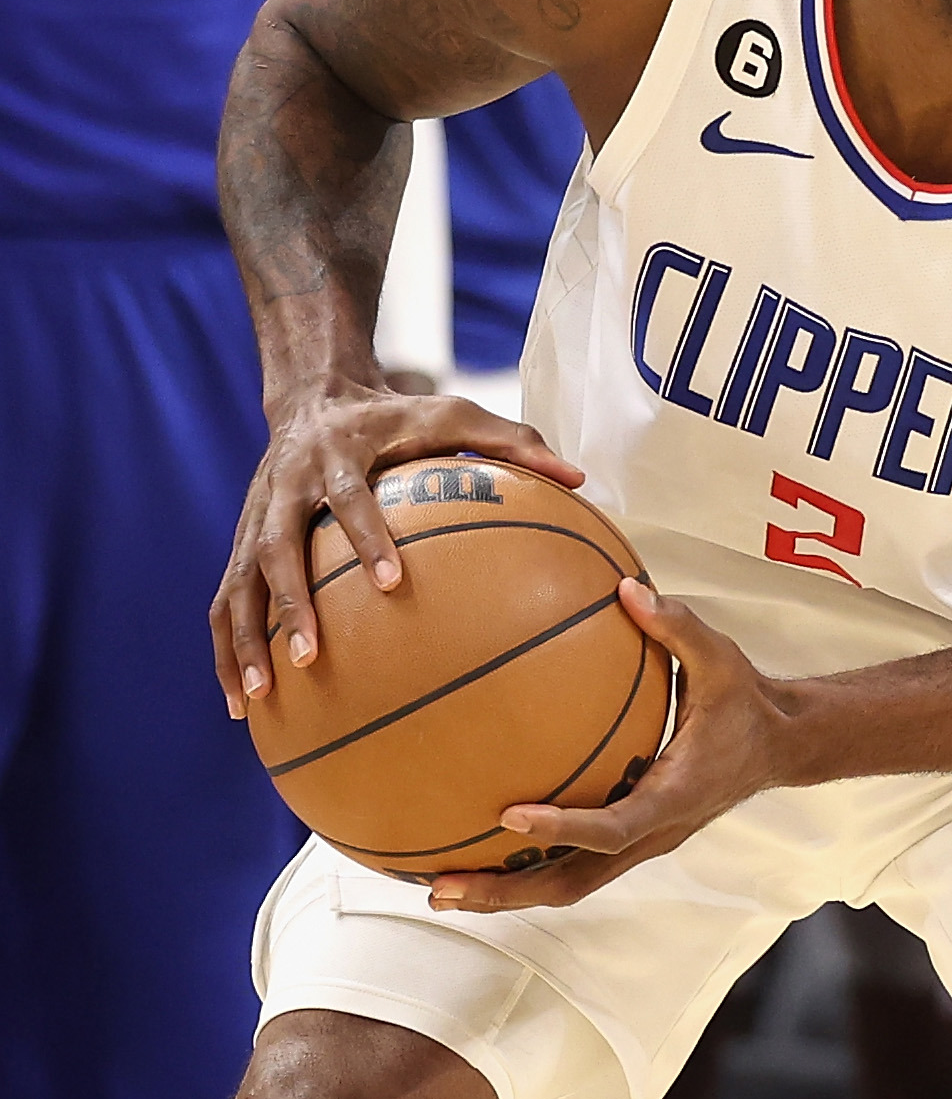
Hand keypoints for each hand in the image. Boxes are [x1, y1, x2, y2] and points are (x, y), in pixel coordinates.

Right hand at [211, 384, 584, 716]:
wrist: (314, 395)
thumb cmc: (396, 415)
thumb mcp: (454, 414)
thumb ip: (513, 442)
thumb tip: (579, 479)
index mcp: (336, 456)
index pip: (348, 499)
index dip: (366, 538)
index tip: (392, 584)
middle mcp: (284, 488)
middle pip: (274, 548)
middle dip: (290, 604)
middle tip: (313, 655)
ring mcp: (253, 518)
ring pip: (236, 585)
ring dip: (244, 642)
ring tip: (259, 698)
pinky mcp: (240, 542)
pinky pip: (226, 602)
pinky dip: (228, 651)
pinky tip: (244, 703)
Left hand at [429, 581, 791, 911]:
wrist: (781, 745)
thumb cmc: (747, 703)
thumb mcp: (721, 660)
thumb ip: (675, 626)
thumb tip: (625, 587)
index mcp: (674, 795)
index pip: (615, 826)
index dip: (563, 828)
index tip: (509, 815)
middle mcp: (654, 832)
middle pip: (574, 882)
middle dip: (508, 892)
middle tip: (444, 886)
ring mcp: (642, 843)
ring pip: (569, 885)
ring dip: (507, 893)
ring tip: (442, 887)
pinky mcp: (632, 838)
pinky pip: (574, 865)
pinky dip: (526, 869)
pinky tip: (482, 851)